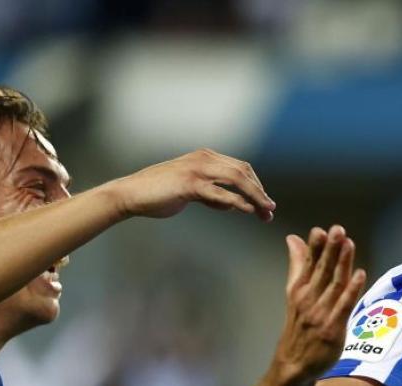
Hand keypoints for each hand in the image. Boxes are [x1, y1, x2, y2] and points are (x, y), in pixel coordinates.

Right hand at [103, 148, 275, 220]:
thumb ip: (212, 194)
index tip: (265, 204)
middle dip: (260, 193)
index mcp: (205, 157)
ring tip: (265, 212)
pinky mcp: (189, 184)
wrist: (131, 194)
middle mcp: (204, 159)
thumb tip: (232, 203)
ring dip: (255, 196)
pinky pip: (220, 192)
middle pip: (243, 172)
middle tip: (270, 212)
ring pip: (236, 180)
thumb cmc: (159, 194)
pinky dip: (237, 201)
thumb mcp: (191, 191)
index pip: (241, 168)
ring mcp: (196, 170)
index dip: (256, 186)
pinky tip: (247, 211)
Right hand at [273, 225, 366, 379]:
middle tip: (337, 230)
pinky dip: (351, 290)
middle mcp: (308, 299)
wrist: (294, 364)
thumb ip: (297, 264)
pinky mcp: (333, 328)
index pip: (308, 263)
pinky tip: (360, 275)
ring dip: (341, 264)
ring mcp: (320, 314)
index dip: (315, 247)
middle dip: (330, 250)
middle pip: (321, 271)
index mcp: (299, 289)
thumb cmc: (298, 325)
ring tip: (348, 245)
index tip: (321, 230)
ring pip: (333, 284)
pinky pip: (344, 306)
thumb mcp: (294, 293)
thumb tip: (293, 238)